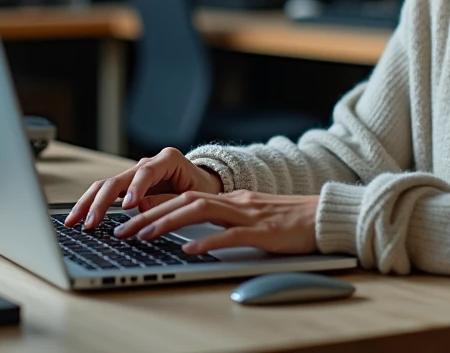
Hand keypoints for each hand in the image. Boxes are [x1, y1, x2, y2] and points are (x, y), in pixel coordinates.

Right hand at [64, 147, 223, 229]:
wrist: (203, 184)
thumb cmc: (202, 190)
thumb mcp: (194, 196)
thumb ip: (168, 200)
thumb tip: (141, 208)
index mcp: (168, 160)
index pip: (147, 172)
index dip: (135, 188)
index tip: (127, 206)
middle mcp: (147, 163)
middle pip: (118, 178)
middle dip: (101, 201)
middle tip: (90, 222)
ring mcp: (135, 174)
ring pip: (105, 184)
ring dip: (88, 203)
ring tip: (74, 221)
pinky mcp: (127, 185)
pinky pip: (106, 192)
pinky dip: (91, 204)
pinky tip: (79, 218)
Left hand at [115, 190, 320, 255]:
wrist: (326, 217)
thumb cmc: (291, 222)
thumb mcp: (253, 218)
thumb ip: (227, 223)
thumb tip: (197, 237)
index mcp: (232, 199)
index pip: (185, 197)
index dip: (155, 206)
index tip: (130, 217)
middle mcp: (236, 202)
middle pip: (185, 201)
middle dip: (151, 214)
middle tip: (124, 230)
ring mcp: (249, 215)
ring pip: (201, 212)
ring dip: (169, 223)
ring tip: (145, 235)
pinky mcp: (264, 231)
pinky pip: (231, 235)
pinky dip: (208, 242)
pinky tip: (190, 251)